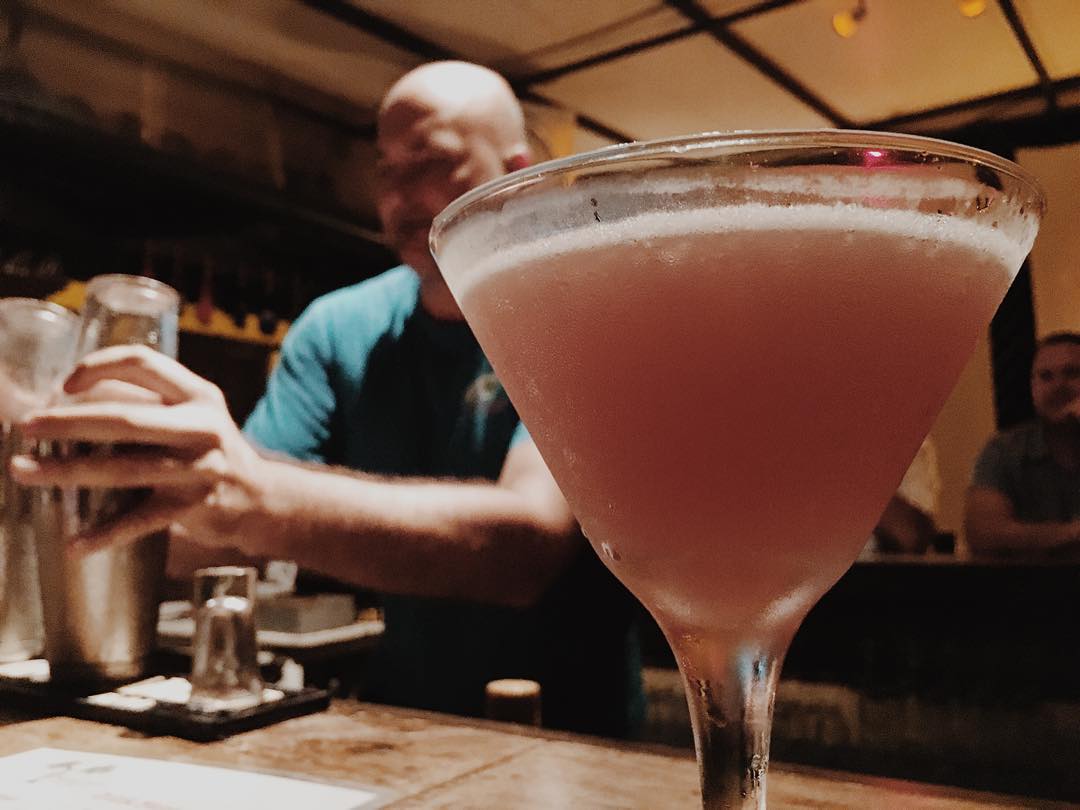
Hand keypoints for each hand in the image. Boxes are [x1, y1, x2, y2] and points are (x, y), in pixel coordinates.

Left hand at [10, 345, 264, 553]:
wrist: (263, 498)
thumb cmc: (213, 451)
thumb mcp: (196, 415)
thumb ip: (151, 404)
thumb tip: (73, 397)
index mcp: (199, 395)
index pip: (143, 364)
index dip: (98, 367)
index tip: (64, 384)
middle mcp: (202, 428)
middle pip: (125, 419)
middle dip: (68, 422)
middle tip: (27, 426)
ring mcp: (198, 469)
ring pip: (122, 469)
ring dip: (67, 471)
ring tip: (23, 471)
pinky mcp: (193, 507)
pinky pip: (139, 521)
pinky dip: (104, 534)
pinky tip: (74, 545)